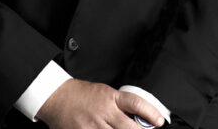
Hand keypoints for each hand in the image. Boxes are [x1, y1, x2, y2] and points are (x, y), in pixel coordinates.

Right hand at [36, 79, 165, 128]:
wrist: (57, 97)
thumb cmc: (81, 94)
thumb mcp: (104, 92)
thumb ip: (119, 104)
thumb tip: (139, 118)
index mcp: (110, 97)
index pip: (135, 103)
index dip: (150, 112)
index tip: (160, 121)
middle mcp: (103, 112)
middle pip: (130, 128)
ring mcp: (93, 126)